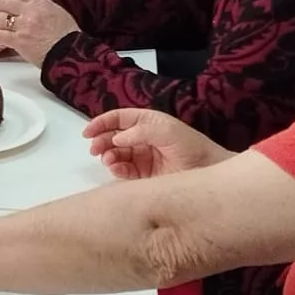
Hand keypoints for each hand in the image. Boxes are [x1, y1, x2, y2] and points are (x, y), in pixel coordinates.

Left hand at [0, 0, 76, 65]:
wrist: (73, 54)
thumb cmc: (69, 38)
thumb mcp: (58, 13)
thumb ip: (41, 8)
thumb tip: (30, 7)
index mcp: (41, 3)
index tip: (8, 4)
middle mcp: (31, 11)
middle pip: (4, 2)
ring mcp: (24, 26)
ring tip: (0, 32)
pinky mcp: (20, 41)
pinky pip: (0, 36)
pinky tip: (1, 44)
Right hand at [84, 106, 228, 179]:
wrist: (207, 171)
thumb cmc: (190, 146)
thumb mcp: (166, 131)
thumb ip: (140, 132)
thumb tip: (117, 138)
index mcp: (147, 122)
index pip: (119, 118)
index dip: (101, 123)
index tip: (87, 132)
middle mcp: (142, 138)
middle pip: (113, 136)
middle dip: (101, 141)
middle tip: (94, 149)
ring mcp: (142, 157)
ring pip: (116, 154)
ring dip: (108, 156)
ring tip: (108, 160)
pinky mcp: (144, 175)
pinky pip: (124, 170)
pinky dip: (116, 169)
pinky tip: (116, 168)